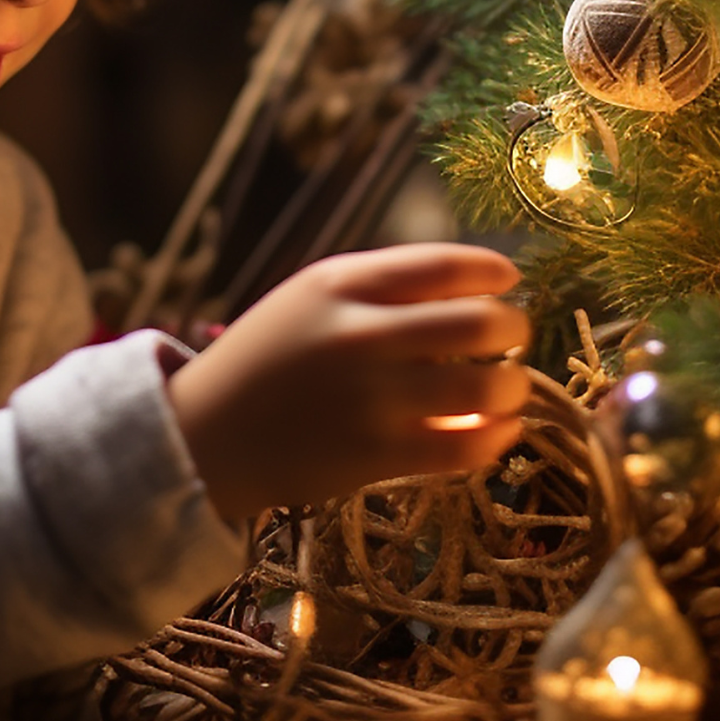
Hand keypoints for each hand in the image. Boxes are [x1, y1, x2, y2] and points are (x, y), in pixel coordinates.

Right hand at [167, 243, 530, 522]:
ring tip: (507, 387)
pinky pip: (465, 448)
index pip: (445, 264)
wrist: (204, 435)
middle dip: (514, 326)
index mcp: (343, 284)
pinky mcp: (376, 457)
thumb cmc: (266, 357)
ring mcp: (371, 399)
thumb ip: (381, 284)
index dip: (493, 269)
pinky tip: (497, 430)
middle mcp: (361, 334)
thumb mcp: (310, 295)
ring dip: (513, 385)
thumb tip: (471, 286)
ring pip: (485, 388)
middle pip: (479, 322)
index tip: (507, 278)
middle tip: (512, 334)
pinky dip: (496, 438)